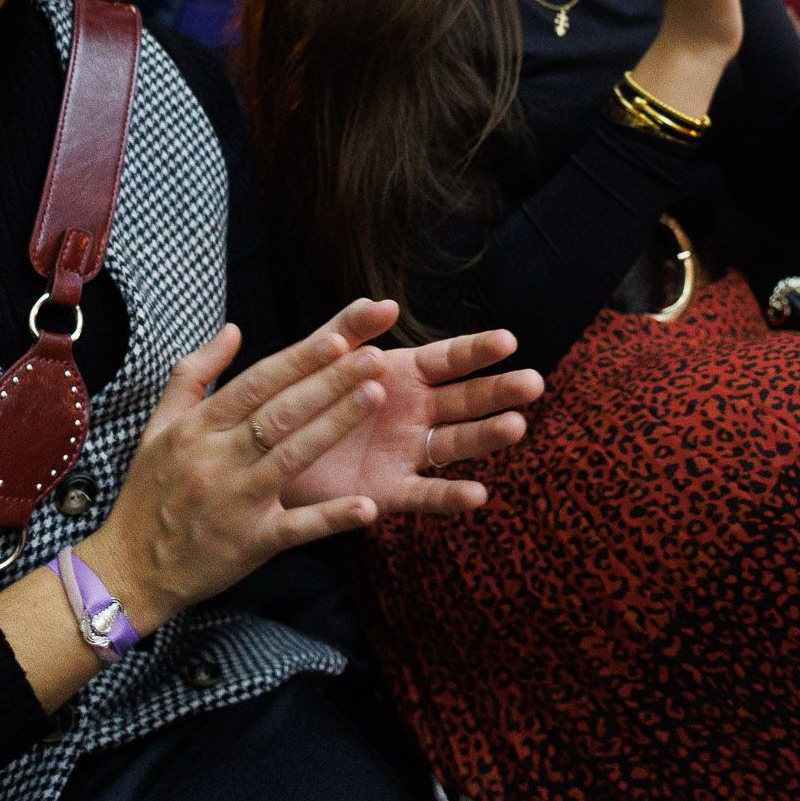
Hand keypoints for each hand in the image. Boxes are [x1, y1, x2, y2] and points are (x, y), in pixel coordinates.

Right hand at [82, 298, 399, 631]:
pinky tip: (367, 506)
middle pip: (280, 413)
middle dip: (330, 381)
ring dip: (335, 425)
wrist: (129, 570)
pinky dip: (332, 518)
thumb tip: (232, 329)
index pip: (255, 383)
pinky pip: (296, 528)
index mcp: (197, 428)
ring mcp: (236, 502)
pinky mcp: (251, 544)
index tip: (338, 336)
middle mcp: (217, 460)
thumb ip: (193, 374)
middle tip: (374, 355)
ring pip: (292, 457)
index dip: (297, 360)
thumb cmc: (149, 492)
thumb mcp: (159, 427)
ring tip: (375, 396)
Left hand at [282, 328, 544, 516]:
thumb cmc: (298, 397)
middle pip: (467, 399)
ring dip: (488, 435)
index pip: (451, 359)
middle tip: (533, 383)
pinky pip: (426, 493)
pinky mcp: (390, 491)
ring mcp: (407, 451)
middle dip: (500, 390)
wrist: (266, 453)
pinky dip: (451, 496)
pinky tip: (478, 494)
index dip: (478, 350)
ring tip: (516, 426)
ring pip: (457, 442)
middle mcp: (415, 412)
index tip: (508, 340)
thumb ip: (350, 328)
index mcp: (403, 375)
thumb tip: (386, 304)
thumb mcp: (321, 358)